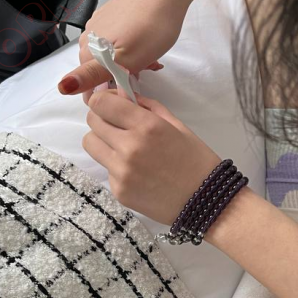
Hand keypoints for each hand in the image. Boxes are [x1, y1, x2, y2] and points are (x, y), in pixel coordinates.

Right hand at [58, 0, 189, 95]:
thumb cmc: (152, 26)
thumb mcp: (125, 60)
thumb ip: (92, 75)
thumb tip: (63, 87)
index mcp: (87, 49)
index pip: (87, 84)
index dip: (109, 90)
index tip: (129, 86)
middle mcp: (87, 35)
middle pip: (98, 68)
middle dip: (119, 75)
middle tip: (143, 70)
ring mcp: (99, 22)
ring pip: (108, 54)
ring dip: (126, 61)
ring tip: (148, 57)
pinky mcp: (111, 13)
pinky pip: (115, 39)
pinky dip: (129, 46)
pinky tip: (144, 43)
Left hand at [80, 87, 221, 224]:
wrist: (205, 203)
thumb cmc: (196, 160)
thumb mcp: (176, 125)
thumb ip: (147, 107)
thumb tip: (123, 95)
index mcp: (147, 126)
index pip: (101, 103)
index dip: (103, 100)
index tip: (112, 104)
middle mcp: (129, 147)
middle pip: (92, 122)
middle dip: (102, 118)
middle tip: (118, 125)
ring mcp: (121, 172)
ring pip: (91, 144)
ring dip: (102, 141)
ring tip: (123, 148)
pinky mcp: (118, 191)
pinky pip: (105, 169)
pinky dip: (116, 167)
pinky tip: (137, 172)